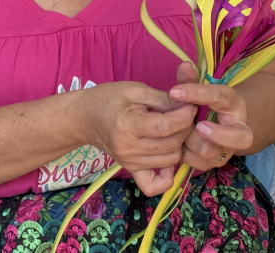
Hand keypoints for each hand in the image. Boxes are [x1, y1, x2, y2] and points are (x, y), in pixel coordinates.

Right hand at [81, 81, 195, 196]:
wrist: (85, 117)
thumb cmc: (109, 98)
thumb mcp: (136, 90)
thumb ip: (164, 99)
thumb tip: (189, 107)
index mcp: (128, 126)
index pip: (166, 127)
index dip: (185, 116)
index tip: (190, 105)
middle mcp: (128, 149)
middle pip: (172, 145)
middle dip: (186, 128)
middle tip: (184, 114)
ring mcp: (129, 163)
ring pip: (171, 160)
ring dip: (181, 144)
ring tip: (176, 128)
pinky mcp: (131, 169)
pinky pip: (155, 184)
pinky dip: (168, 174)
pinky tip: (168, 154)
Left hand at [170, 62, 253, 171]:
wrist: (222, 123)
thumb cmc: (208, 103)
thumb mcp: (203, 89)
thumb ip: (191, 79)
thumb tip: (184, 65)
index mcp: (234, 104)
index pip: (220, 96)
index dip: (198, 93)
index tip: (175, 91)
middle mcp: (237, 129)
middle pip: (238, 137)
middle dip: (217, 134)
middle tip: (198, 126)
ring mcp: (228, 148)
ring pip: (212, 152)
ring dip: (192, 142)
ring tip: (179, 132)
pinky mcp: (216, 162)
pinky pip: (200, 164)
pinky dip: (186, 154)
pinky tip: (178, 143)